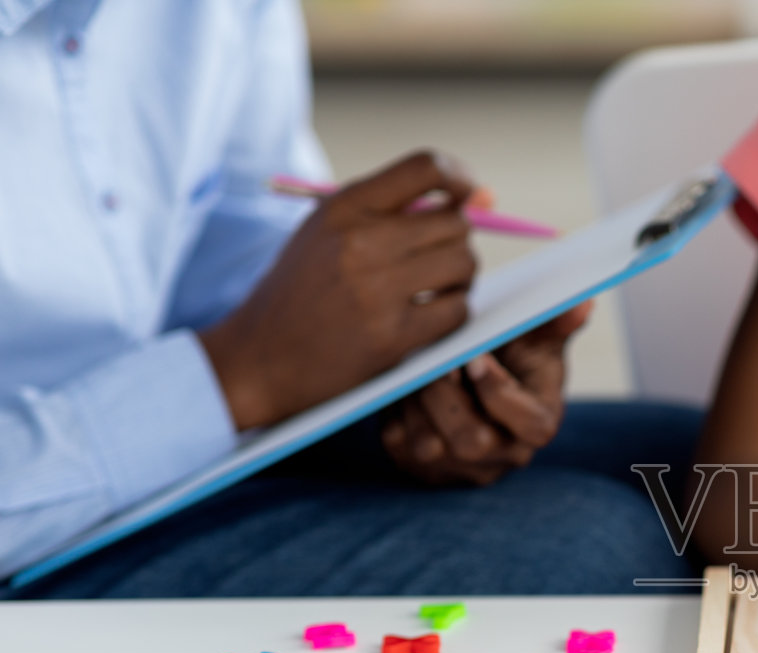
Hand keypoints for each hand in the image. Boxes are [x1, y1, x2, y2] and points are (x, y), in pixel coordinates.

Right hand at [201, 151, 478, 429]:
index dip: (460, 178)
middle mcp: (359, 243)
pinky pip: (458, 311)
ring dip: (460, 277)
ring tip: (434, 287)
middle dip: (457, 240)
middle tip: (438, 258)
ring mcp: (376, 292)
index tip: (471, 196)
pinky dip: (452, 312)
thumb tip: (481, 197)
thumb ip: (391, 210)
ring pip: (464, 264)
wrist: (259, 360)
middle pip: (455, 223)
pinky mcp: (392, 337)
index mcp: (342, 208)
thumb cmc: (301, 292)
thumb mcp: (326, 232)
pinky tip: (427, 316)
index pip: (425, 168)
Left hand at [381, 302, 590, 486]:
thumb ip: (555, 322)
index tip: (475, 357)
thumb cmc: (510, 355)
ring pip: (429, 447)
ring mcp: (462, 468)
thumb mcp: (536, 337)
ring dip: (415, 401)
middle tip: (433, 358)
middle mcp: (504, 456)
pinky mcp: (421, 468)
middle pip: (473, 442)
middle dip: (447, 396)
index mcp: (540, 425)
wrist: (470, 381)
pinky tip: (402, 383)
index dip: (500, 393)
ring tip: (414, 365)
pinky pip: (398, 443)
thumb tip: (582, 304)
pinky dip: (395, 409)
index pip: (532, 426)